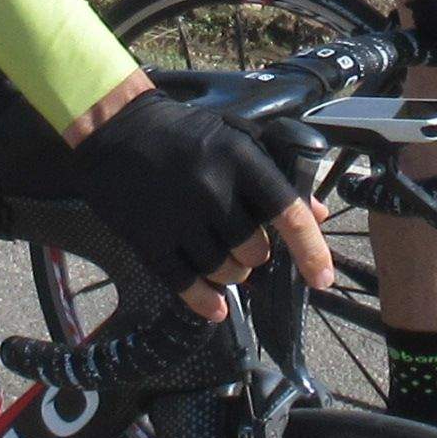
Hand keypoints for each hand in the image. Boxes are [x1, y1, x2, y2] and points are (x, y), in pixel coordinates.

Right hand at [64, 82, 330, 319]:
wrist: (114, 130)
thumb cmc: (184, 134)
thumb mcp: (236, 138)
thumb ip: (278, 174)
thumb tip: (318, 214)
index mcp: (240, 159)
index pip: (286, 213)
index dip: (310, 250)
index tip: (323, 278)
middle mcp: (212, 190)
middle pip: (255, 251)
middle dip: (258, 255)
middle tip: (247, 244)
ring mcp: (178, 218)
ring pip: (224, 271)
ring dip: (233, 274)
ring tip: (226, 258)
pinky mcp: (149, 240)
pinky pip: (186, 285)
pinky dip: (205, 301)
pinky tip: (217, 307)